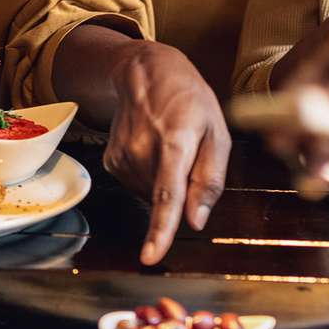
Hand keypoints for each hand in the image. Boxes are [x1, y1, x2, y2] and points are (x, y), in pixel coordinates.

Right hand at [103, 41, 230, 265]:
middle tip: (188, 154)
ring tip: (169, 148)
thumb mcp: (218, 132)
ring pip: (150, 196)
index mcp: (175, 141)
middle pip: (165, 198)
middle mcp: (142, 149)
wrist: (145, 73)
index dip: (161, 228)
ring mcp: (121, 154)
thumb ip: (210, 180)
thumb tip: (196, 222)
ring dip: (165, 184)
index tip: (151, 255)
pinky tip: (152, 150)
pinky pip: (137, 187)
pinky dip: (150, 179)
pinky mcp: (110, 161)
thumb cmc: (189, 100)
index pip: (168, 193)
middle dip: (182, 190)